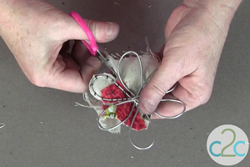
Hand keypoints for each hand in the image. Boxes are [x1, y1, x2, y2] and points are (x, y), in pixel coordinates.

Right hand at [0, 0, 118, 91]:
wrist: (6, 7)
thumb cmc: (24, 18)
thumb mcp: (64, 25)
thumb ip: (91, 30)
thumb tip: (112, 32)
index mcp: (47, 76)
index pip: (80, 84)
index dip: (91, 69)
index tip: (95, 53)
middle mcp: (46, 75)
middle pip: (78, 73)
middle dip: (86, 55)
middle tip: (86, 39)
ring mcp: (46, 66)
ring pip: (75, 64)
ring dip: (80, 48)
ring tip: (74, 33)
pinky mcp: (47, 58)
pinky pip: (68, 56)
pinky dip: (73, 45)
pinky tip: (68, 34)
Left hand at [139, 0, 241, 116]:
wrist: (201, 10)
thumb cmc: (200, 35)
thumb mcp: (177, 65)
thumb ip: (159, 86)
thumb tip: (146, 106)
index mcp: (195, 93)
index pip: (169, 110)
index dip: (152, 110)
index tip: (133, 108)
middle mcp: (186, 85)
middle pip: (160, 97)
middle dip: (145, 94)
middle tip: (128, 92)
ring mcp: (176, 73)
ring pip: (154, 84)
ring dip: (143, 81)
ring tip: (130, 79)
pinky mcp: (168, 62)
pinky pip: (153, 71)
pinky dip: (144, 69)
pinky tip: (136, 68)